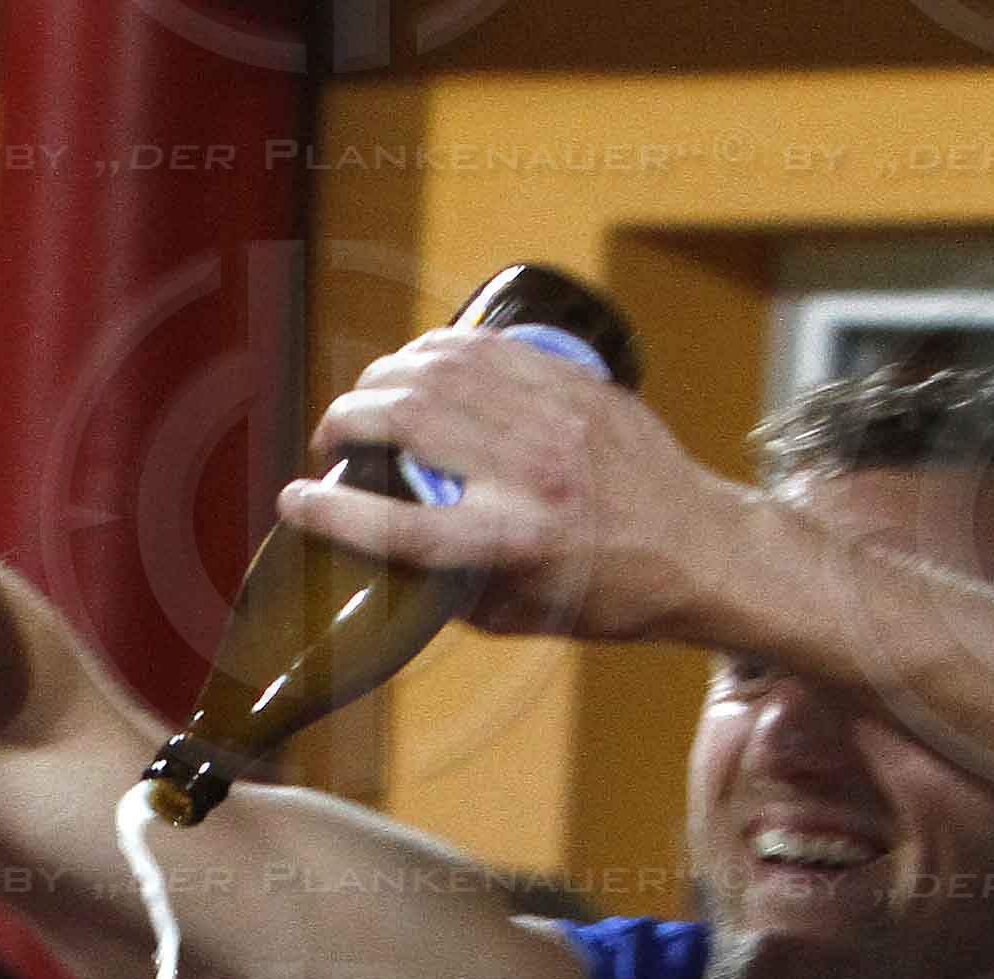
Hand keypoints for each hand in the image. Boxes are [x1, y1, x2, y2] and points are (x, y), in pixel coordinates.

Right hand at [270, 322, 753, 641]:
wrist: (700, 548)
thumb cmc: (613, 594)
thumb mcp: (521, 616)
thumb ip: (451, 589)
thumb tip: (386, 560)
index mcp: (517, 544)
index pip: (402, 525)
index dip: (334, 512)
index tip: (293, 500)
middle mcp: (533, 474)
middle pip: (410, 421)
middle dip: (348, 420)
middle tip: (333, 439)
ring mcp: (557, 420)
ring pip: (441, 369)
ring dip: (384, 377)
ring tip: (368, 398)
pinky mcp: (574, 384)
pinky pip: (486, 347)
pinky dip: (436, 349)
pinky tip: (416, 363)